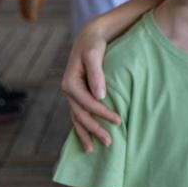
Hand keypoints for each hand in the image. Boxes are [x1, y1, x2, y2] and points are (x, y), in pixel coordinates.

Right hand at [61, 26, 119, 152]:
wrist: (91, 36)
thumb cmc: (95, 43)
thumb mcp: (95, 54)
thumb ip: (96, 74)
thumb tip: (100, 96)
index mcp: (70, 83)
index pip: (88, 104)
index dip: (103, 113)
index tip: (119, 121)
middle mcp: (68, 91)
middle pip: (81, 116)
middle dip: (95, 130)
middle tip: (110, 143)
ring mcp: (72, 94)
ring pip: (78, 119)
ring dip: (86, 133)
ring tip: (93, 150)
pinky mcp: (78, 95)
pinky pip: (79, 115)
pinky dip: (83, 127)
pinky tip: (88, 138)